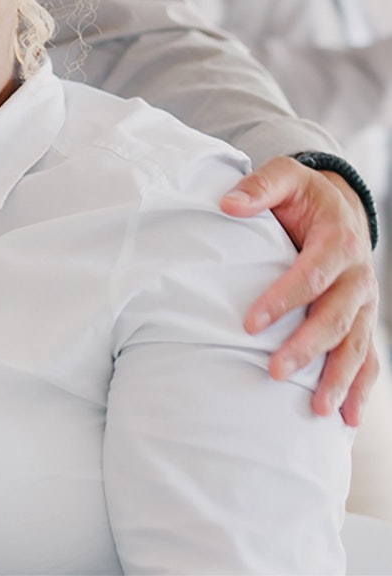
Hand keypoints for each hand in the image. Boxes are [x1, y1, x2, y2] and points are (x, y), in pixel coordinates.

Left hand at [220, 156, 379, 425]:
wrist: (339, 205)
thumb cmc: (303, 195)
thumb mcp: (284, 176)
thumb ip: (259, 187)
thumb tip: (228, 204)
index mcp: (338, 242)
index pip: (310, 276)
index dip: (281, 300)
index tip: (249, 323)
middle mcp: (358, 276)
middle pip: (335, 318)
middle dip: (308, 348)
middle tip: (275, 371)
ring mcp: (365, 302)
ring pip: (355, 345)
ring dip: (339, 379)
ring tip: (318, 409)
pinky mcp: (364, 319)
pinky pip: (368, 358)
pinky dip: (361, 388)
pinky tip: (347, 419)